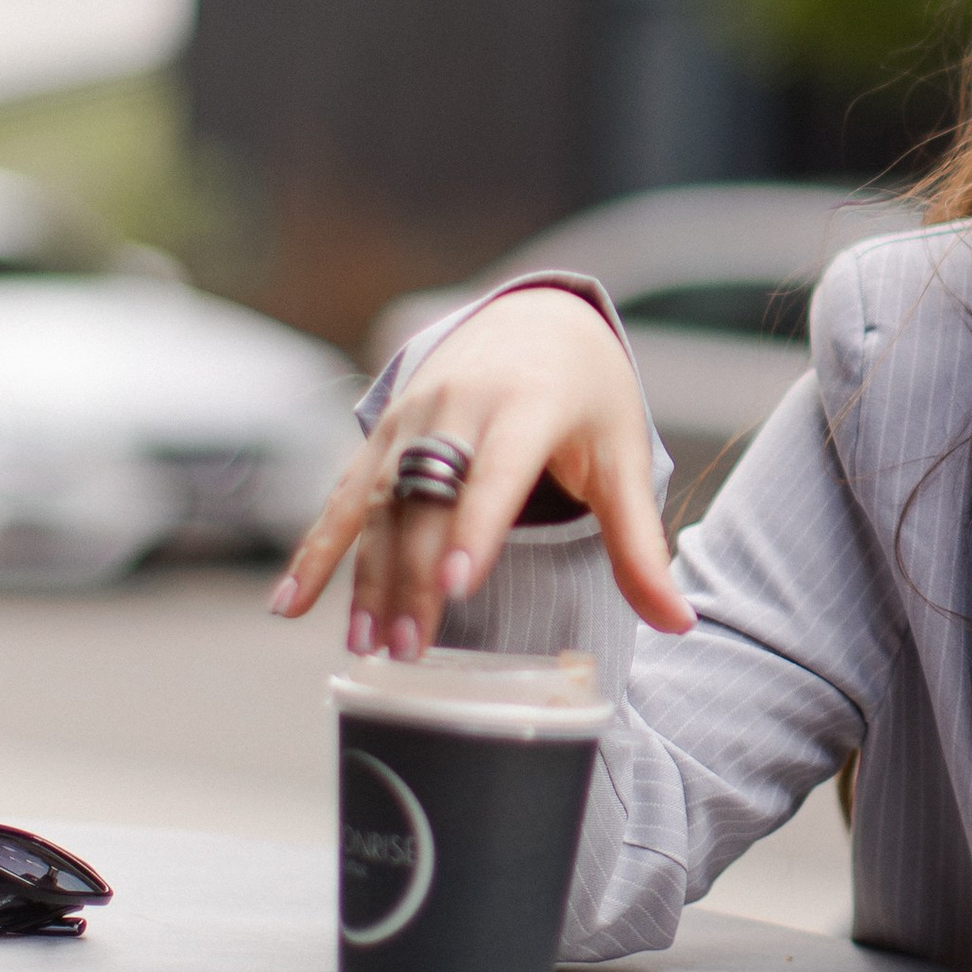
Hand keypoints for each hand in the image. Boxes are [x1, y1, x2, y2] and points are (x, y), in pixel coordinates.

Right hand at [270, 287, 694, 657]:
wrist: (536, 320)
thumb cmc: (588, 399)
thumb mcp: (624, 459)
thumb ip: (641, 544)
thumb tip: (681, 625)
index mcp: (529, 406)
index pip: (499, 473)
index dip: (476, 530)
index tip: (457, 587)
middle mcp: (460, 406)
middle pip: (430, 500)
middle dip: (416, 577)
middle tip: (410, 652)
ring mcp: (413, 417)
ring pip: (381, 502)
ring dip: (367, 575)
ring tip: (364, 646)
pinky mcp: (383, 433)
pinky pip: (343, 494)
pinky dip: (317, 548)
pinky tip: (290, 603)